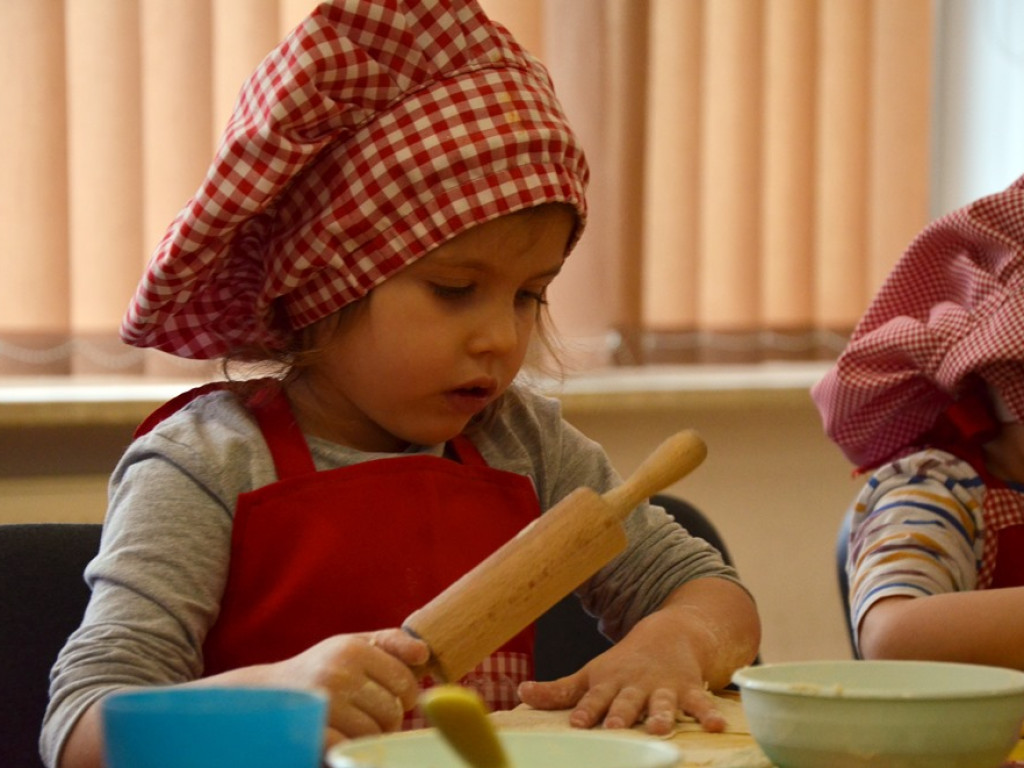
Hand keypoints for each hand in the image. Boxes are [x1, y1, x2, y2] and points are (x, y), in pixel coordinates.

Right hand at [260, 629, 429, 744]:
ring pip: (374, 733)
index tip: (397, 699)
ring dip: (370, 736)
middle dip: (389, 719)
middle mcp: (339, 673)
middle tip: (373, 714)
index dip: (407, 695)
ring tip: (356, 725)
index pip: (405, 680)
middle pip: (392, 711)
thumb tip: (423, 653)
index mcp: (353, 649)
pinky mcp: (312, 732)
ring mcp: (324, 704)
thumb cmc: (322, 667)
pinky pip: (350, 748)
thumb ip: (391, 643)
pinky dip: (350, 747)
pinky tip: (340, 736)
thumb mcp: (354, 644)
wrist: (269, 693)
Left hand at [518, 623, 723, 734]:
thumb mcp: (590, 674)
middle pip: (626, 701)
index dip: (585, 710)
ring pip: (662, 703)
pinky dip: (709, 714)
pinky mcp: (688, 688)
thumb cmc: (622, 664)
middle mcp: (634, 685)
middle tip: (614, 728)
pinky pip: (700, 702)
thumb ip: (559, 691)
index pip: (593, 698)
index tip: (576, 722)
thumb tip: (521, 692)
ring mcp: (662, 686)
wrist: (667, 632)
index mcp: (608, 683)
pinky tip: (718, 727)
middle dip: (620, 714)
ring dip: (661, 715)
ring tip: (659, 730)